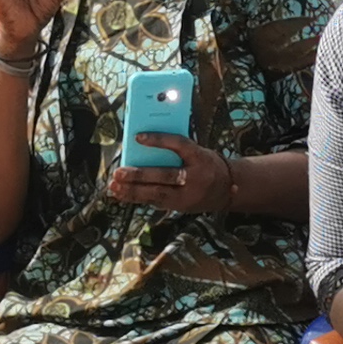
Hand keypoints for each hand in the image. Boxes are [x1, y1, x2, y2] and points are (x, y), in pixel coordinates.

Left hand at [104, 131, 229, 214]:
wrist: (227, 189)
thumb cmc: (206, 165)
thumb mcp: (198, 152)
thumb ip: (176, 150)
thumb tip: (144, 144)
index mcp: (201, 158)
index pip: (180, 145)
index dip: (159, 140)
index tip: (138, 137)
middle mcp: (195, 178)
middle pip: (166, 175)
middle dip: (140, 175)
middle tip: (119, 171)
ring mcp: (188, 195)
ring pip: (158, 194)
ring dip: (133, 191)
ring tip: (115, 186)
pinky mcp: (180, 206)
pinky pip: (155, 202)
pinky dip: (137, 198)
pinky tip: (121, 194)